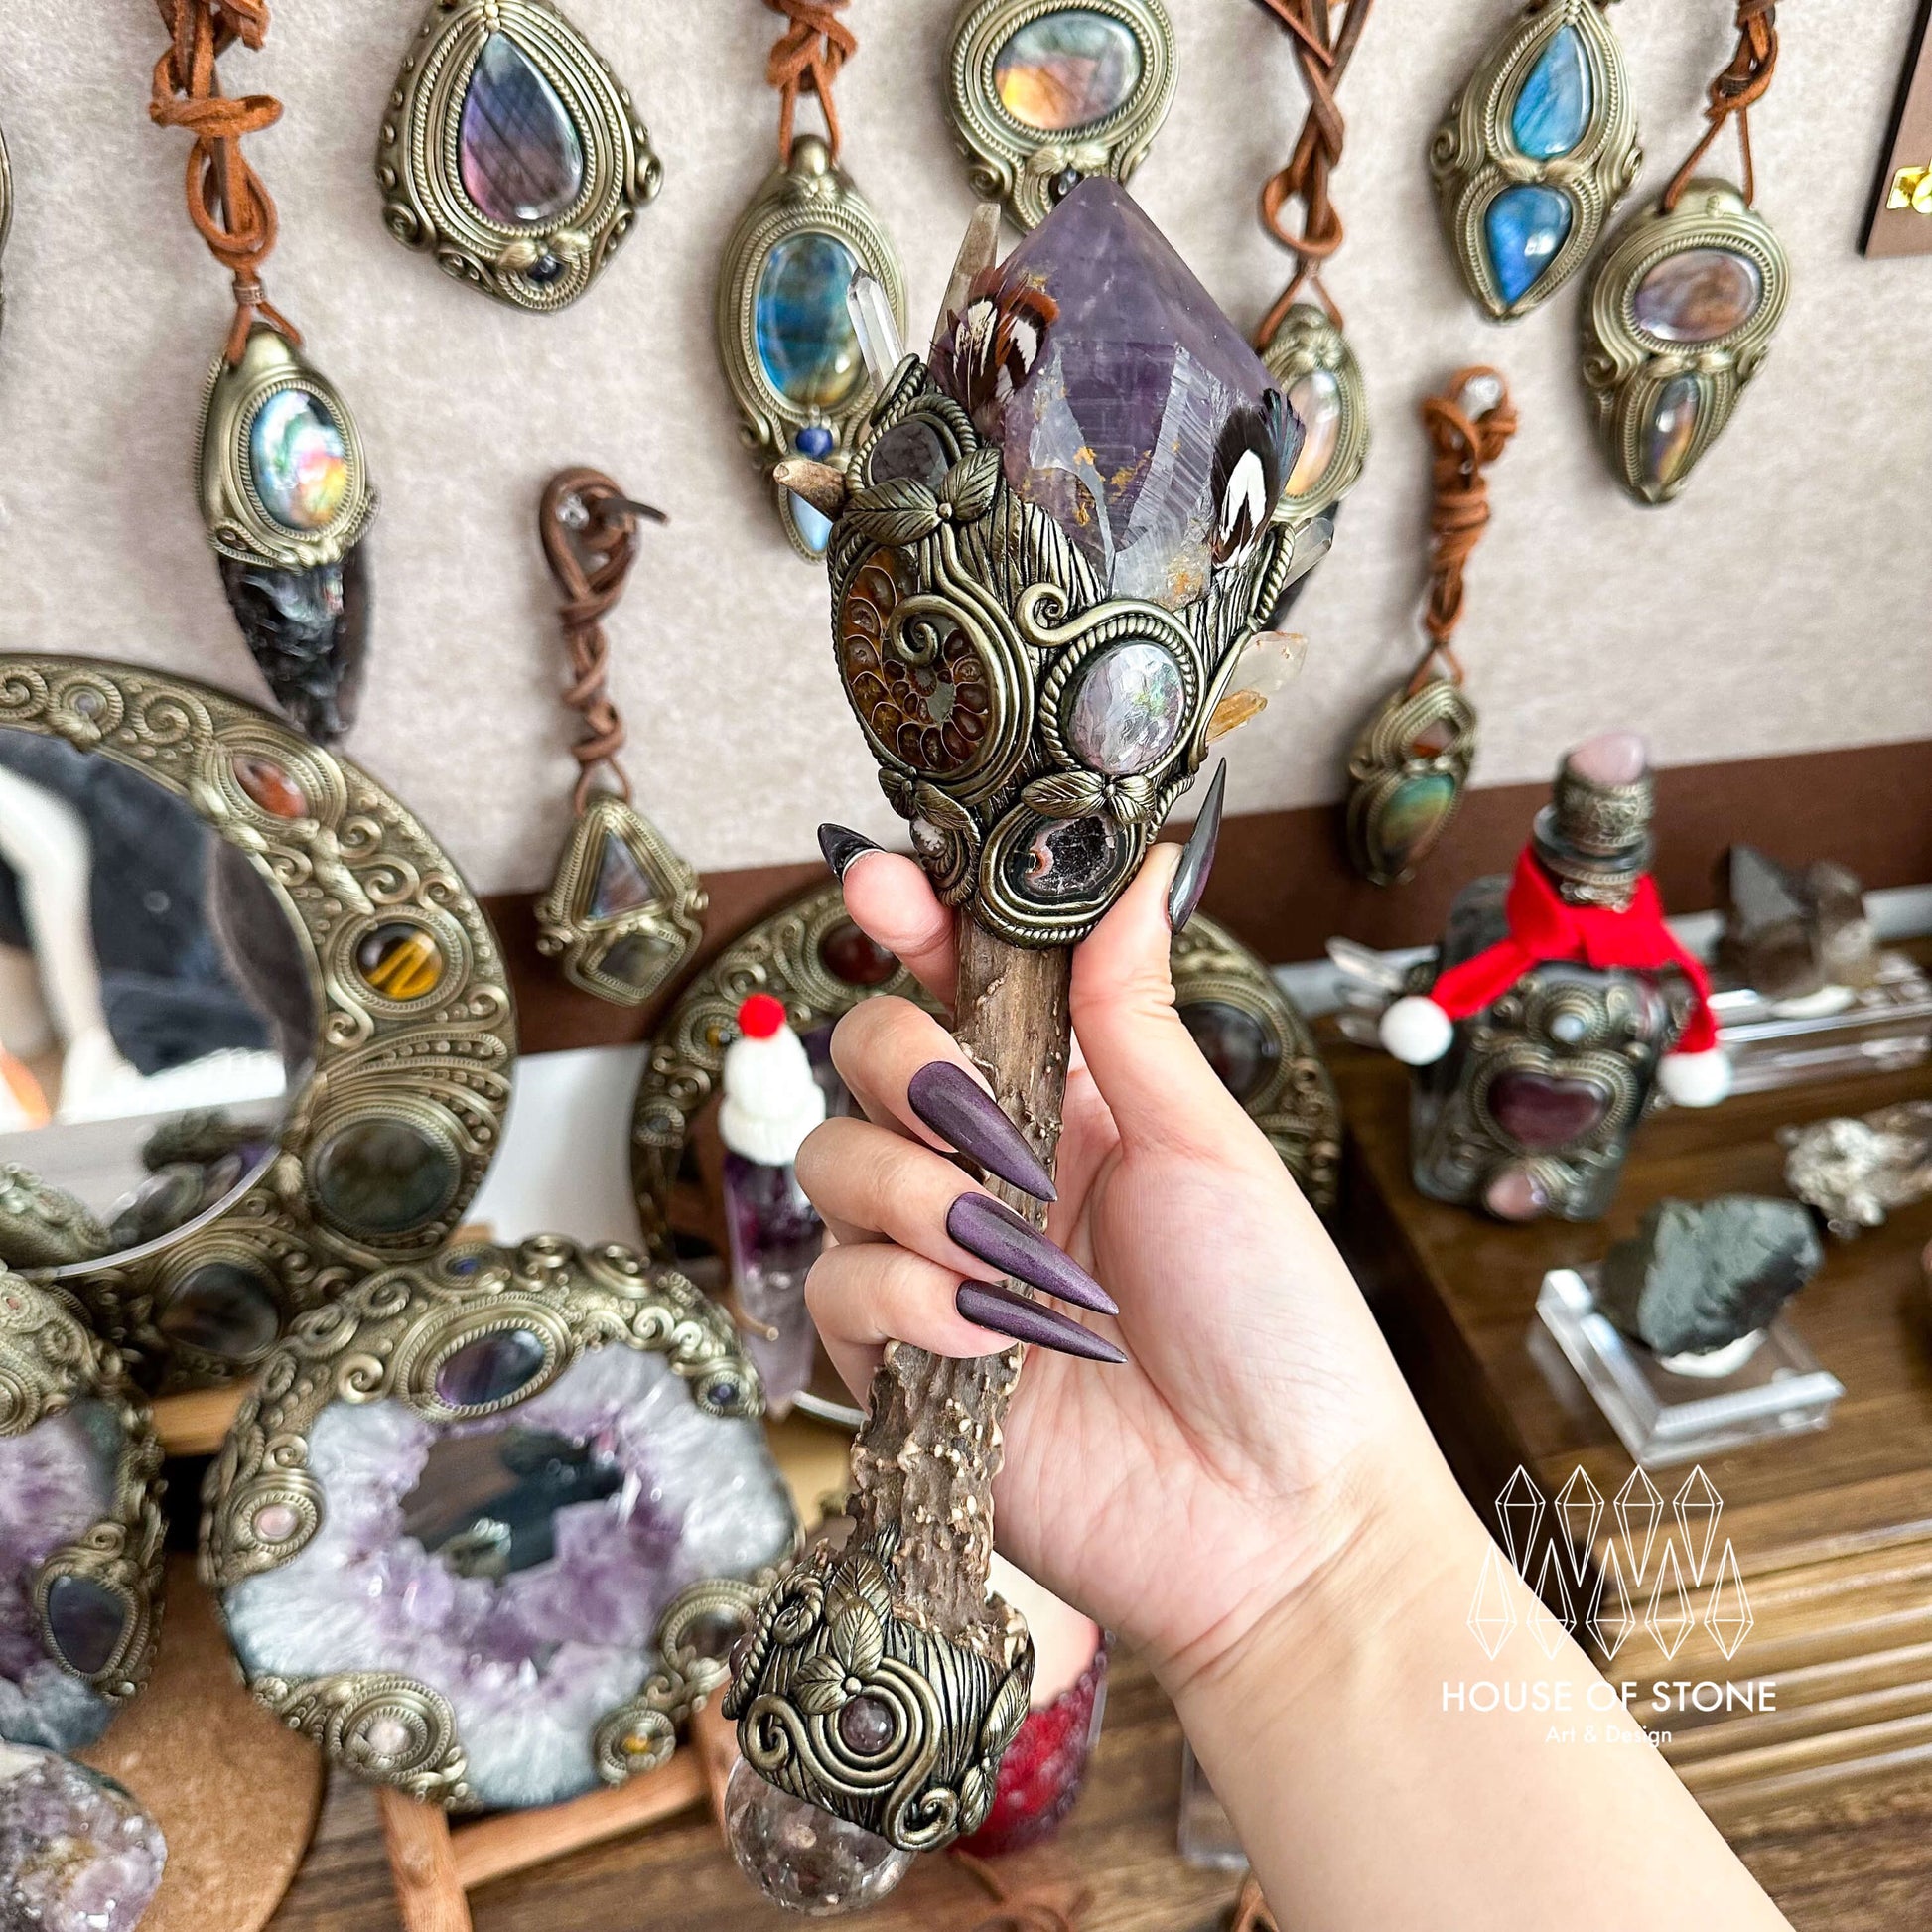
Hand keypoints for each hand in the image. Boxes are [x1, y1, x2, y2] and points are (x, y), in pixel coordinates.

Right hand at [797, 840, 1448, 1693]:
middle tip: (980, 1116)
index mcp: (1068, 1103)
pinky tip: (991, 1339)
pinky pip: (838, 1289)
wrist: (1279, 1521)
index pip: (956, 984)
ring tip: (1010, 1254)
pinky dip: (907, 1300)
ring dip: (914, 1196)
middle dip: (902, 1065)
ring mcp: (935, 1268)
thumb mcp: (1209, 1148)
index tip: (883, 879)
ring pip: (833, 1165)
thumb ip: (1133, 1015)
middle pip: (865, 1059)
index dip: (907, 920)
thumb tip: (1135, 867)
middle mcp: (987, 1173)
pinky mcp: (900, 1367)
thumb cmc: (1276, 1329)